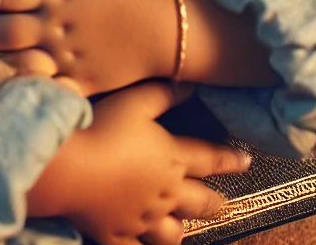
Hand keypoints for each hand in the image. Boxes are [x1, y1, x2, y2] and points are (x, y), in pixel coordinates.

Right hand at [27, 81, 248, 244]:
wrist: (70, 168)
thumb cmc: (103, 127)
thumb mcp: (136, 102)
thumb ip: (164, 95)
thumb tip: (191, 86)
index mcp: (172, 159)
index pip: (209, 159)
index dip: (229, 160)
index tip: (246, 162)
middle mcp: (165, 194)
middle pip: (199, 202)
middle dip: (214, 203)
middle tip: (225, 204)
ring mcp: (142, 220)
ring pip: (171, 233)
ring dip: (180, 229)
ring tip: (183, 229)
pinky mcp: (118, 236)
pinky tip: (144, 241)